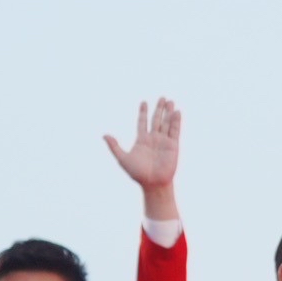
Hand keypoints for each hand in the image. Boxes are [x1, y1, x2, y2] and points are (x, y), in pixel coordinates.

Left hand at [104, 98, 182, 217]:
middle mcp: (154, 138)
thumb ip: (114, 146)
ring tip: (170, 101)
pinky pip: (175, 130)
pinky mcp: (173, 145)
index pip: (142, 122)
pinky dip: (176, 121)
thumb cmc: (137, 173)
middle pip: (156, 120)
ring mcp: (164, 141)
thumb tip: (104, 135)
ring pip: (166, 123)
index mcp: (142, 140)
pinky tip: (177, 112)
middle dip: (159, 108)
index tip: (144, 101)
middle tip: (162, 97)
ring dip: (168, 112)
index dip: (143, 112)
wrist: (153, 182)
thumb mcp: (122, 158)